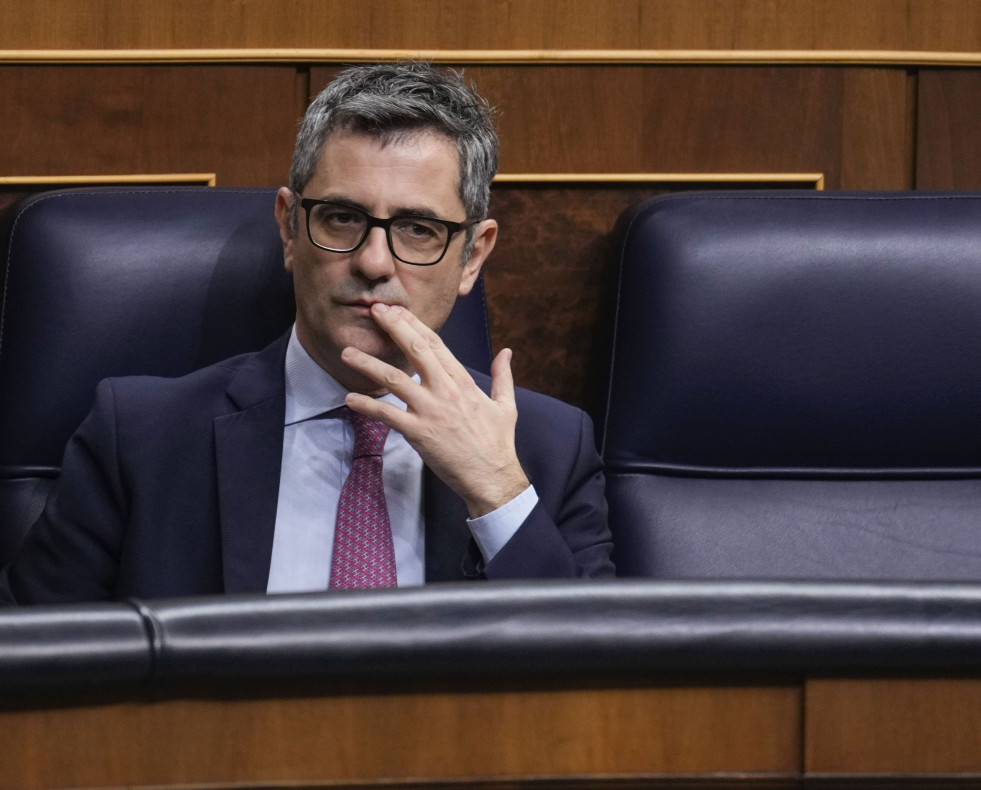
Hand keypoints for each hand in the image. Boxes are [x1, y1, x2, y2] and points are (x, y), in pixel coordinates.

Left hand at [341, 303, 529, 517]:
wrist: (492, 475)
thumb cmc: (498, 442)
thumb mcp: (506, 405)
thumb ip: (503, 376)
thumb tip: (506, 352)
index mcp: (463, 382)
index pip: (436, 344)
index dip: (414, 324)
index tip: (398, 310)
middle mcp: (445, 391)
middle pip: (415, 350)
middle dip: (393, 327)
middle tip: (374, 311)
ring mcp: (430, 410)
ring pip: (394, 379)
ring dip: (368, 364)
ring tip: (347, 353)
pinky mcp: (418, 433)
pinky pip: (387, 415)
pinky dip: (367, 405)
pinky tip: (350, 399)